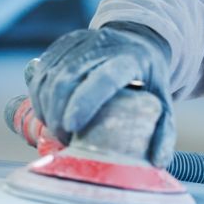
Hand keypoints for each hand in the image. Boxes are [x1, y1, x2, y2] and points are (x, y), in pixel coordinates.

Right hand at [26, 21, 174, 167]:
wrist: (139, 42)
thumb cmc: (150, 77)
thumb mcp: (162, 99)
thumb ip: (164, 130)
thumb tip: (157, 161)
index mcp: (130, 59)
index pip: (104, 78)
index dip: (85, 101)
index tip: (73, 126)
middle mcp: (102, 46)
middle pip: (69, 80)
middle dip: (60, 115)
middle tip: (67, 140)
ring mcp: (79, 43)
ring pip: (50, 79)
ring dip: (47, 110)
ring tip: (59, 132)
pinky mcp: (62, 45)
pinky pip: (41, 74)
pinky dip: (39, 99)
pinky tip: (50, 114)